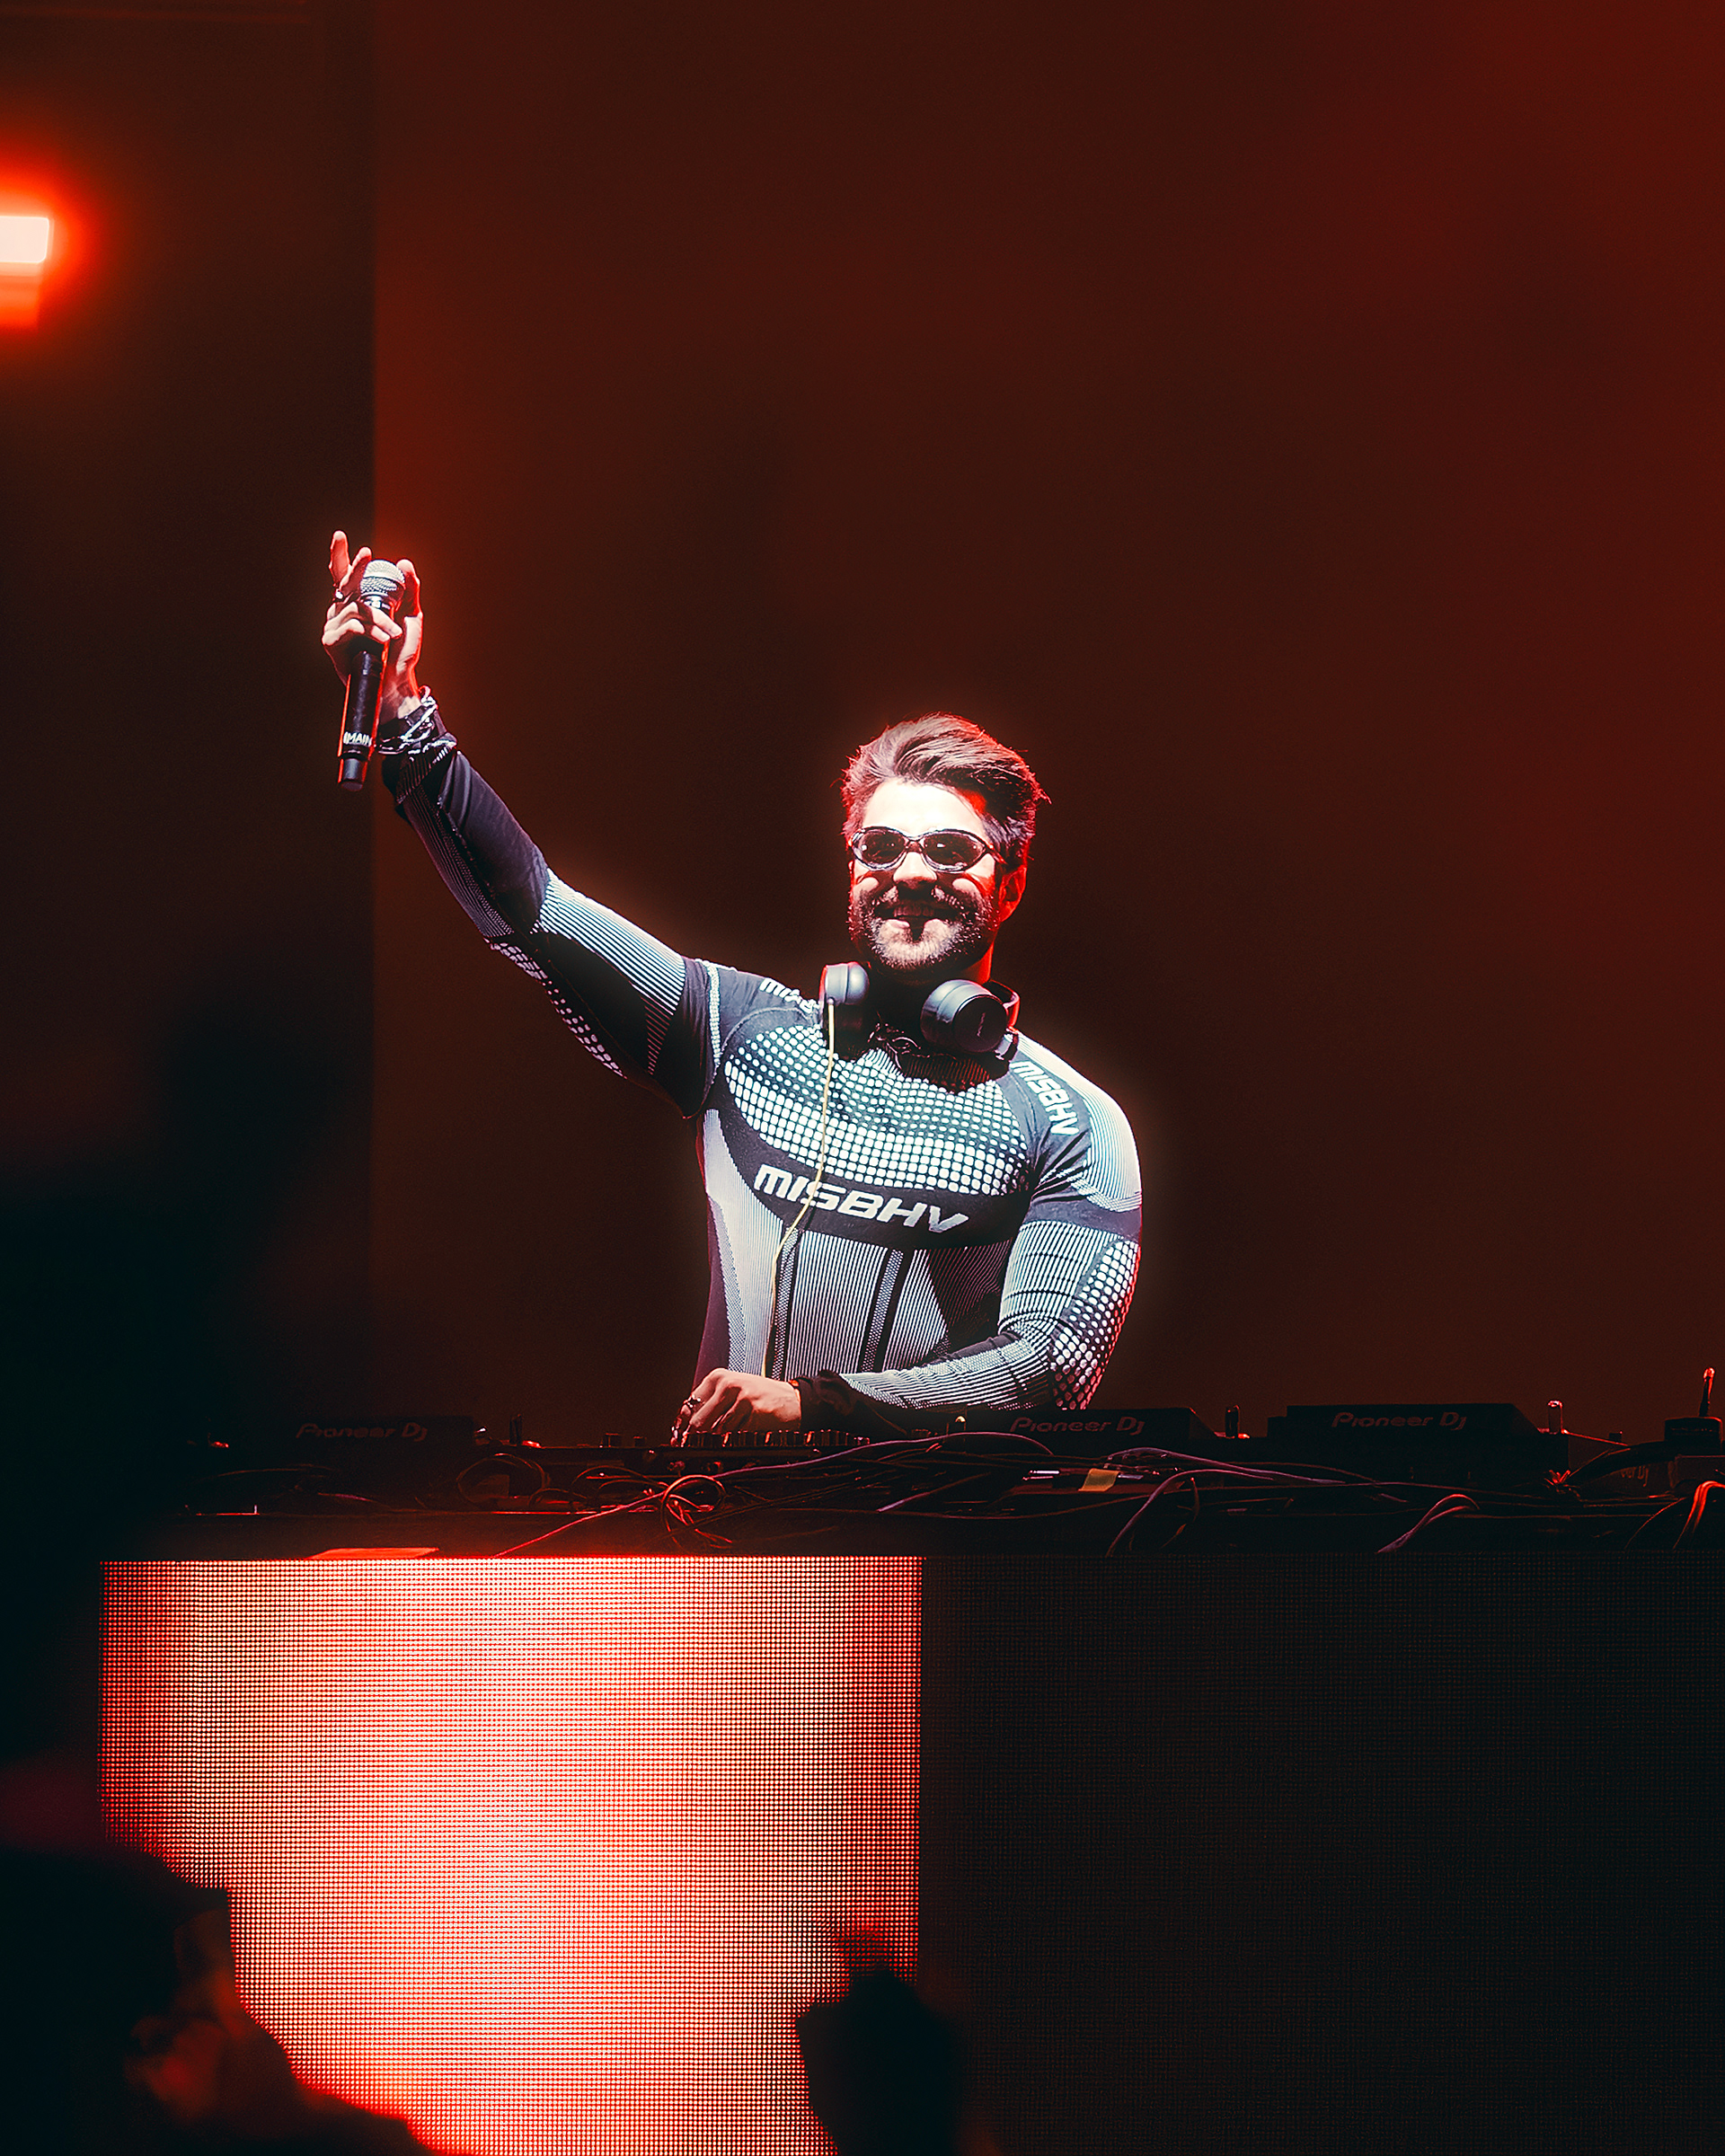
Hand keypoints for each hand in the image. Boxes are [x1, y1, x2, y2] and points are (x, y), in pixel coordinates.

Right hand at [322, 529, 423, 712]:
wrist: (396, 684)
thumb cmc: (400, 653)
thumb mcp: (411, 617)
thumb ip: (409, 590)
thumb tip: (404, 562)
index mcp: (356, 603)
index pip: (346, 576)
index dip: (341, 556)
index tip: (340, 536)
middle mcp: (342, 611)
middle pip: (342, 583)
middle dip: (354, 567)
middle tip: (367, 554)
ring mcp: (334, 626)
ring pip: (356, 608)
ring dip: (380, 619)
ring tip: (394, 634)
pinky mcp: (331, 642)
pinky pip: (351, 626)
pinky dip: (370, 631)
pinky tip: (383, 640)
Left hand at [674, 1370, 801, 1439]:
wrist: (795, 1400)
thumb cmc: (762, 1398)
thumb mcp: (734, 1393)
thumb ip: (711, 1406)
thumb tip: (685, 1429)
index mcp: (719, 1377)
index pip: (690, 1405)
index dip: (683, 1426)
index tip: (680, 1440)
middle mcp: (729, 1384)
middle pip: (699, 1421)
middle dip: (696, 1439)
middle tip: (695, 1451)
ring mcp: (743, 1398)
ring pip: (717, 1431)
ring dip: (719, 1443)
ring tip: (728, 1441)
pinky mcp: (756, 1413)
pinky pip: (736, 1436)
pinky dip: (735, 1443)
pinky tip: (743, 1438)